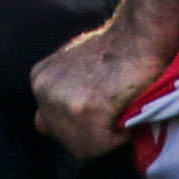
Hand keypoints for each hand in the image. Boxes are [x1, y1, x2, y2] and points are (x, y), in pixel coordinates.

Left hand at [31, 15, 171, 157]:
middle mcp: (42, 91)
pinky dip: (119, 136)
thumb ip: (65, 90)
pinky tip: (126, 111)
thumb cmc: (116, 48)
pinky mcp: (83, 112)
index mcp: (39, 80)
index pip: (51, 122)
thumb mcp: (76, 64)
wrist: (139, 34)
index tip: (99, 109)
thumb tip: (65, 117)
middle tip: (113, 113)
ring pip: (84, 145)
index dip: (79, 122)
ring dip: (107, 135)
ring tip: (121, 109)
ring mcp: (61, 103)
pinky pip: (102, 145)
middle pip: (65, 138)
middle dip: (90, 131)